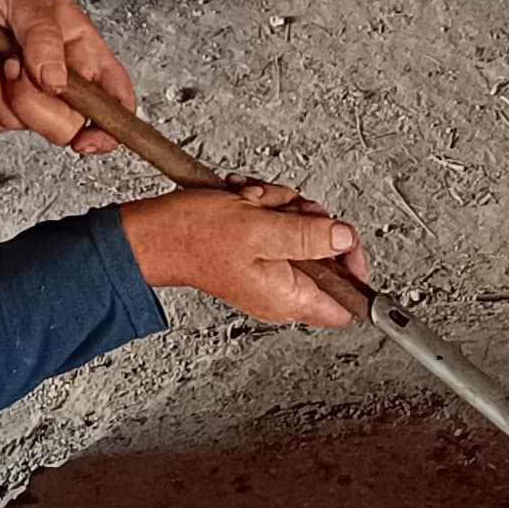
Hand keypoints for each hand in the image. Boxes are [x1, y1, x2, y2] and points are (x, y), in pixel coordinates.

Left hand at [0, 0, 134, 152]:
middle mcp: (61, 77)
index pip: (117, 99)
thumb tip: (56, 82)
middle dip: (29, 101)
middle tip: (11, 63)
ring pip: (19, 122)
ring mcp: (28, 93)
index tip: (86, 137)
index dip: (110, 127)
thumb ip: (42, 37)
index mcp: (83, 50)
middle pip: (65, 126)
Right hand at [121, 184, 372, 327]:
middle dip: (309, 221)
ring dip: (282, 206)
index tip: (345, 237)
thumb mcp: (261, 230)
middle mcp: (281, 290)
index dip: (355, 268)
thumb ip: (310, 236)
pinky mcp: (256, 252)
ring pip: (302, 231)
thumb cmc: (194, 236)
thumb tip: (345, 237)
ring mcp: (268, 270)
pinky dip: (265, 206)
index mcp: (287, 297)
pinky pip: (278, 224)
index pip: (346, 305)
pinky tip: (245, 202)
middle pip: (326, 254)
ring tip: (255, 203)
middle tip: (283, 212)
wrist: (154, 231)